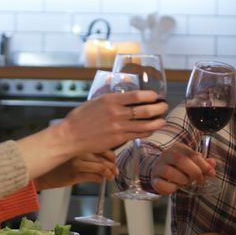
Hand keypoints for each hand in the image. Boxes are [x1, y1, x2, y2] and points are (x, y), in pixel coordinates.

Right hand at [16, 91, 166, 179]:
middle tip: (164, 107)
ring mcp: (118, 127)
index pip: (137, 95)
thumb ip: (110, 101)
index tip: (156, 95)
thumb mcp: (95, 102)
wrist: (71, 136)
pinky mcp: (118, 139)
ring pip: (144, 125)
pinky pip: (137, 135)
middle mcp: (117, 113)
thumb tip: (123, 99)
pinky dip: (146, 132)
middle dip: (158, 108)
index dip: (150, 96)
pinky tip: (151, 130)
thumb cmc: (80, 119)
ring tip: (163, 120)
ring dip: (156, 122)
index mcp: (110, 100)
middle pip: (145, 110)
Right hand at [35, 151, 116, 189]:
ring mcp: (77, 162)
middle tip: (115, 171)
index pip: (103, 146)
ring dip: (108, 173)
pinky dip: (100, 179)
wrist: (42, 172)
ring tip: (110, 177)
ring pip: (101, 167)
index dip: (111, 155)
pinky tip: (100, 180)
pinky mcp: (75, 174)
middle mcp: (79, 150)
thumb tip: (104, 156)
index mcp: (79, 143)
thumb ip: (86, 150)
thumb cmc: (57, 163)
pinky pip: (94, 176)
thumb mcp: (72, 151)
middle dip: (112, 165)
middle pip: (104, 157)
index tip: (114, 160)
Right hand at [149, 142, 215, 193]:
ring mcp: (158, 167)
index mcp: (178, 148)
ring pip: (170, 172)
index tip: (212, 174)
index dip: (204, 165)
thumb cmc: (179, 167)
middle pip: (180, 160)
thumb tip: (213, 163)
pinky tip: (175, 187)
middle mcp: (166, 155)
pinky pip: (162, 184)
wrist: (159, 172)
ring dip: (182, 180)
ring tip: (185, 182)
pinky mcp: (154, 179)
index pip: (192, 154)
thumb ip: (203, 163)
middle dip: (194, 172)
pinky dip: (171, 188)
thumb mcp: (192, 163)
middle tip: (200, 180)